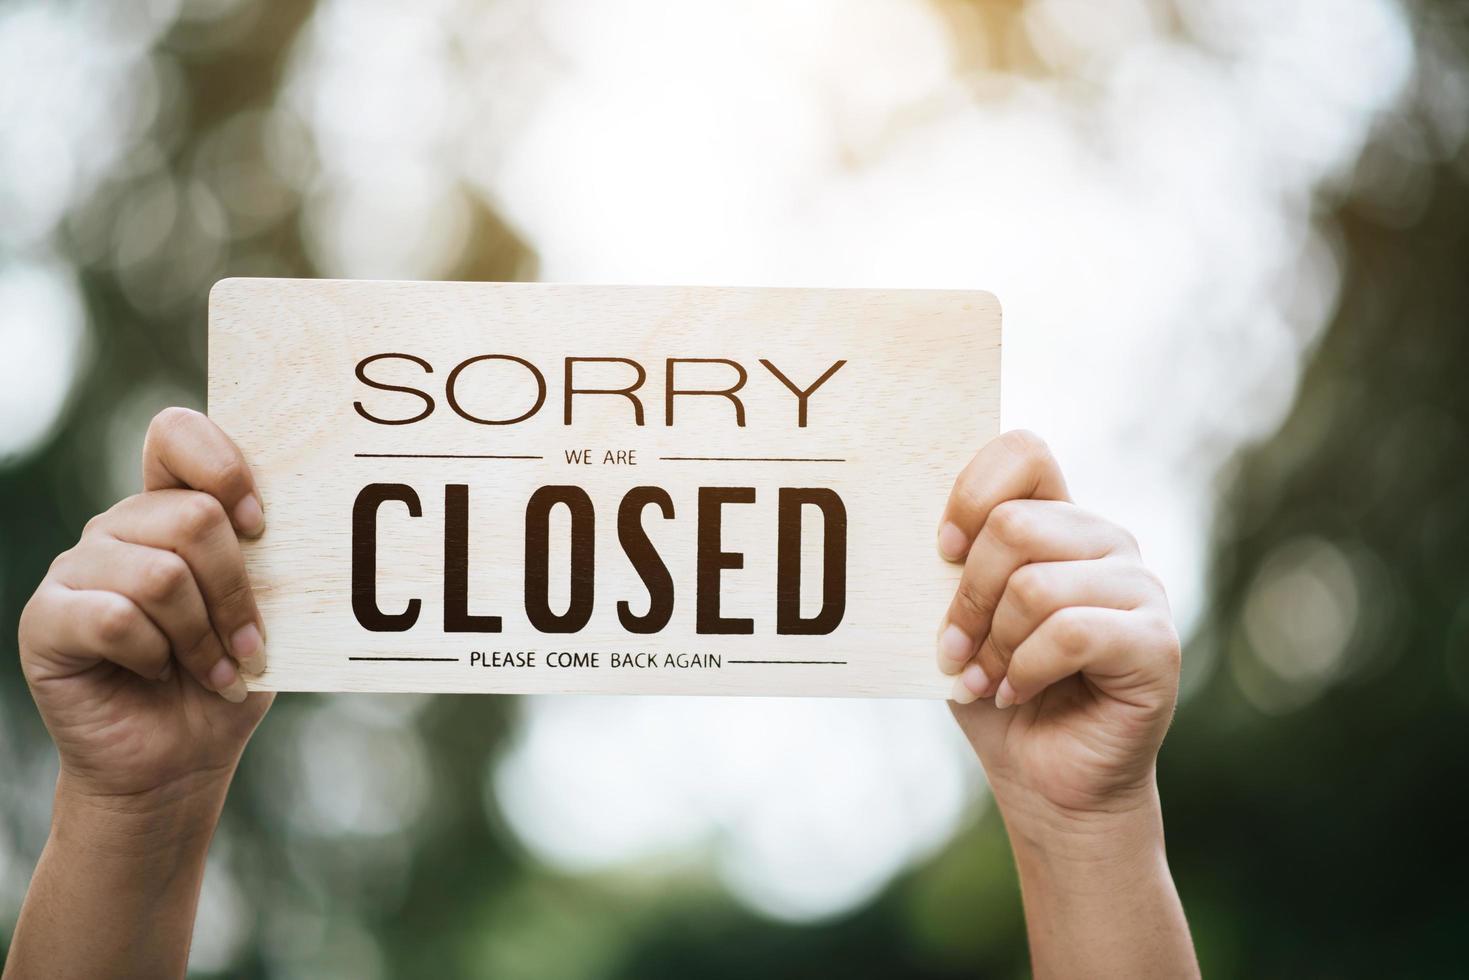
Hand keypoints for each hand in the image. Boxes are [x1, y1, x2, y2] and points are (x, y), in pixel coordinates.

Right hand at [17, 407, 272, 806]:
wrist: (179, 759)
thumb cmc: (228, 676)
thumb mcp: (267, 612)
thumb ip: (269, 560)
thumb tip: (303, 518)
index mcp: (170, 508)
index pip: (178, 434)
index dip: (225, 469)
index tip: (261, 527)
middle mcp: (119, 527)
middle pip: (192, 517)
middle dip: (236, 593)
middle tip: (249, 645)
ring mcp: (76, 569)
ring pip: (160, 575)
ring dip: (202, 637)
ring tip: (213, 671)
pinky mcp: (46, 618)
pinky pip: (114, 617)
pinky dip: (155, 655)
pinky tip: (157, 673)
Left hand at [936, 430, 1180, 828]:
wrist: (1046, 780)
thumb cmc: (996, 692)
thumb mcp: (960, 619)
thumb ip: (951, 569)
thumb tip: (921, 535)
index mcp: (1058, 520)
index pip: (1023, 452)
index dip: (972, 493)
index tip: (941, 550)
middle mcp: (1105, 541)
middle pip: (1013, 525)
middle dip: (967, 597)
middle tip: (956, 650)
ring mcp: (1140, 587)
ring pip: (1035, 585)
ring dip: (993, 645)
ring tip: (987, 680)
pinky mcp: (1156, 641)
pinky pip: (1070, 632)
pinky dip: (1026, 670)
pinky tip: (1017, 693)